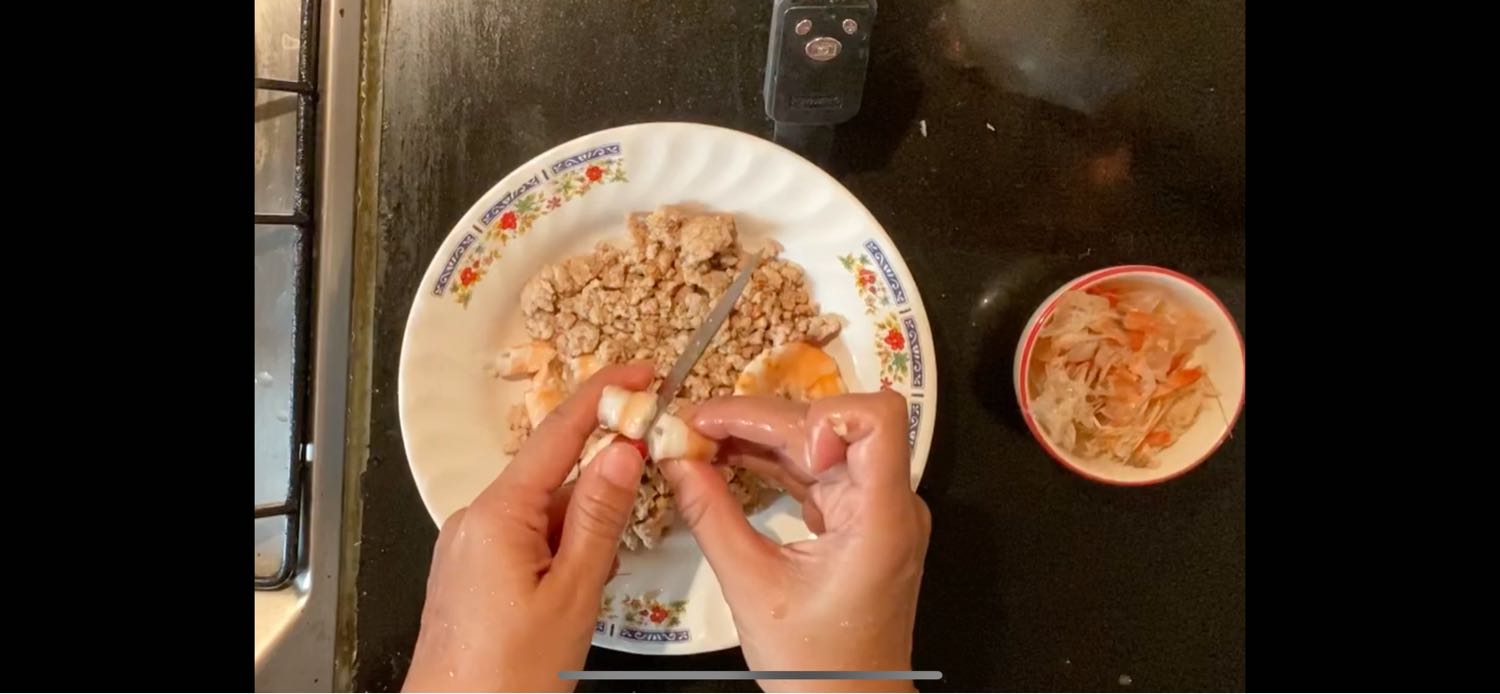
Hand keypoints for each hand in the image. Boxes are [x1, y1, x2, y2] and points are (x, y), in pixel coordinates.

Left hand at [403, 363, 653, 691]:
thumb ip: (599, 517)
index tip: (639, 372)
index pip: (557, 434)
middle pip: (553, 476)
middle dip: (603, 483)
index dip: (601, 395)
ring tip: (602, 578)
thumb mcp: (572, 594)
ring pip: (544, 514)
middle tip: (647, 490)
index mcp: (497, 515)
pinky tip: (580, 586)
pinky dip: (562, 552)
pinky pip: (527, 541)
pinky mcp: (472, 573)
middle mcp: (476, 520)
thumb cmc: (507, 676)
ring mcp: (470, 547)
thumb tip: (623, 450)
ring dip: (583, 530)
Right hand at [659, 390, 931, 692]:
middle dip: (760, 419)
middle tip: (695, 423)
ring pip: (819, 443)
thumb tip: (676, 460)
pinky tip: (726, 459)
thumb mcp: (751, 589)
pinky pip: (816, 473)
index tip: (768, 440)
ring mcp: (876, 509)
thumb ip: (712, 516)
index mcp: (881, 517)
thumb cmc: (818, 667)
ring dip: (759, 437)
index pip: (876, 419)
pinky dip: (771, 463)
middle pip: (831, 425)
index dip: (822, 414)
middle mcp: (889, 502)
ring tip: (699, 438)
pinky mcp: (858, 519)